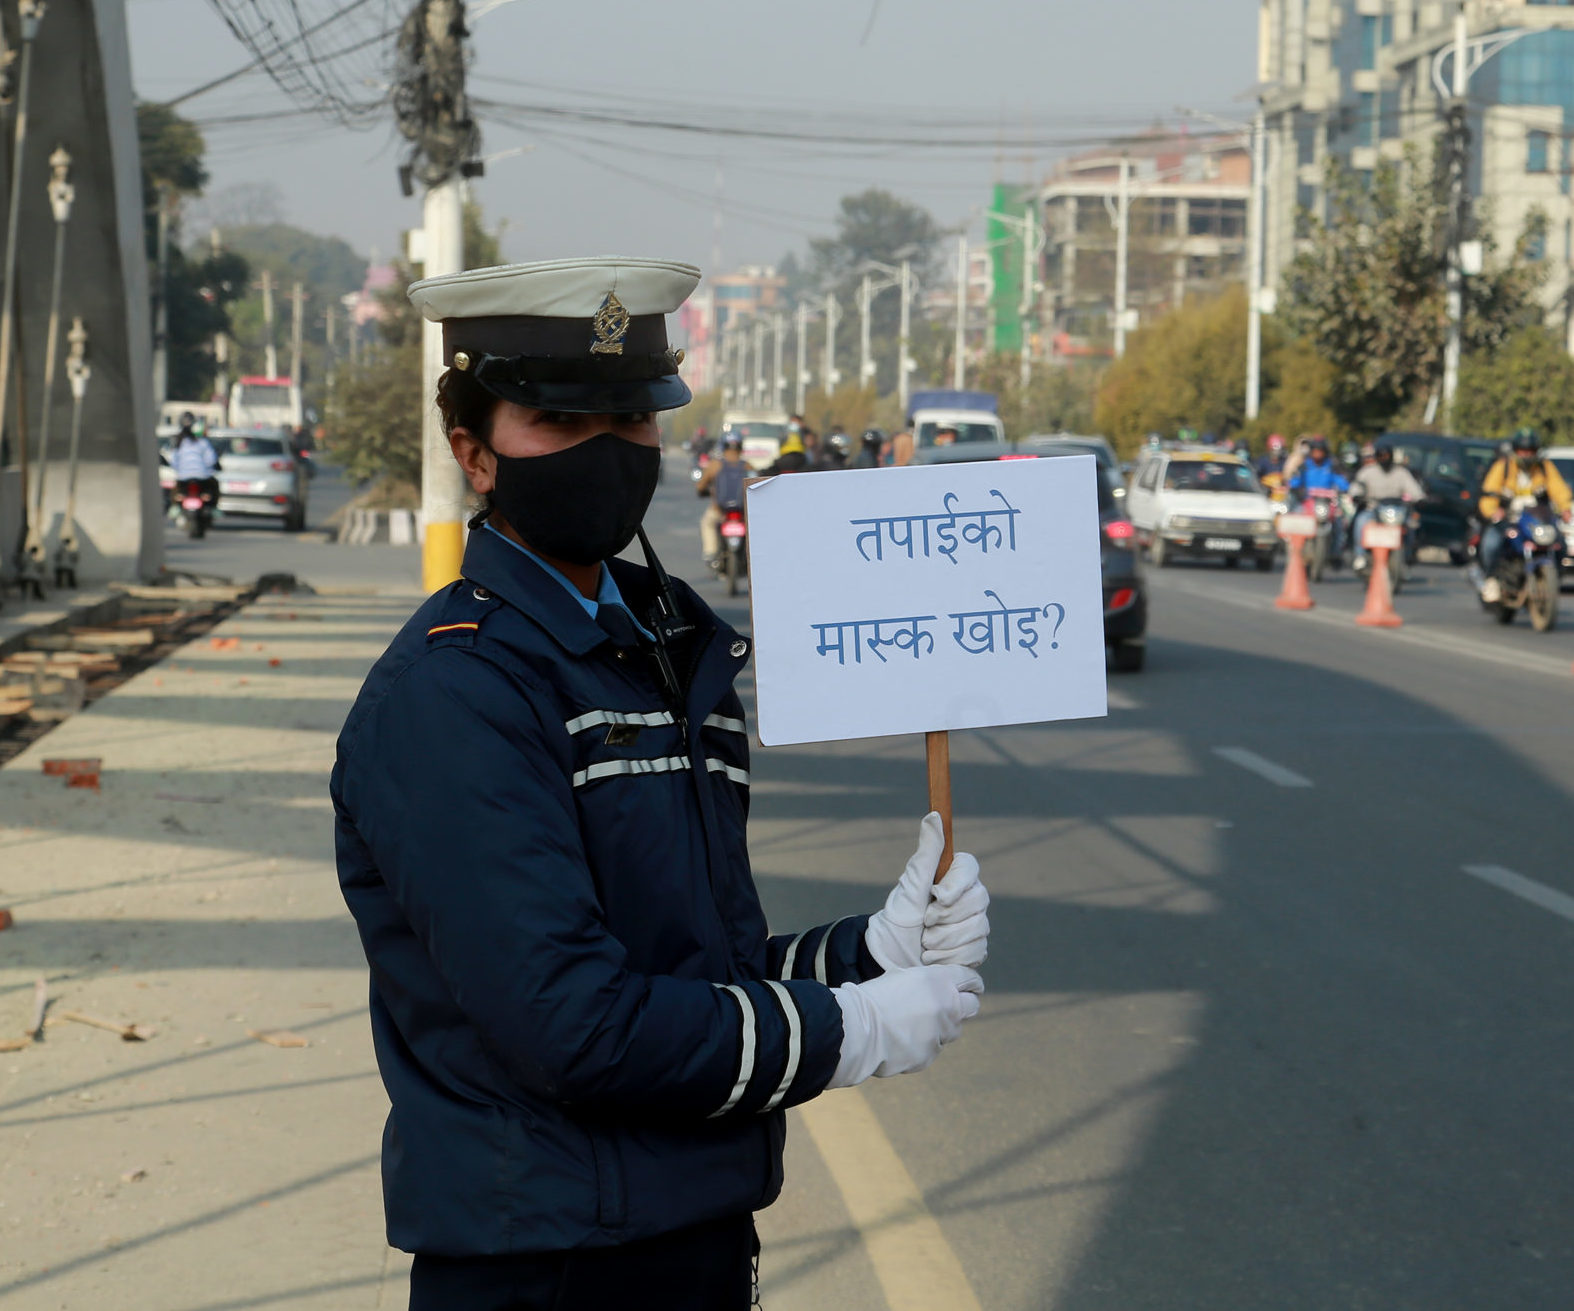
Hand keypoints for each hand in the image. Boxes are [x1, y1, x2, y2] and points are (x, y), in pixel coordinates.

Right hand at [827, 965, 983, 1088]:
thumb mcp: (900, 976)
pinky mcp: (930, 1056)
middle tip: (948, 1006)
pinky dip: (922, 1046)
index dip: (970, 983)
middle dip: (964, 1004)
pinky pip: (932, 1049)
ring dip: (940, 1027)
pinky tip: (901, 1040)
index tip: (969, 987)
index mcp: (940, 981)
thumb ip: (925, 983)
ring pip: (951, 1030)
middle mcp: (948, 1007)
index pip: (971, 979)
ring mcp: (941, 1034)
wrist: (858, 1030)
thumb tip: (934, 990)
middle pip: (971, 1005)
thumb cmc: (872, 997)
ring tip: (913, 1024)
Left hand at [866, 814, 991, 971]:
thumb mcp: (911, 884)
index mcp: (954, 877)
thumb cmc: (899, 917)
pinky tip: (934, 957)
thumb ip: (927, 852)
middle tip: (925, 923)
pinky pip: (975, 952)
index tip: (936, 896)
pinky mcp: (975, 949)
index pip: (971, 869)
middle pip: (978, 902)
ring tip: (925, 942)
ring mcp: (976, 924)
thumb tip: (934, 816)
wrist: (891, 955)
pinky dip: (950, 957)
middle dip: (946, 918)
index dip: (956, 885)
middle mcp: (970, 898)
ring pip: (978, 929)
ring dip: (944, 940)